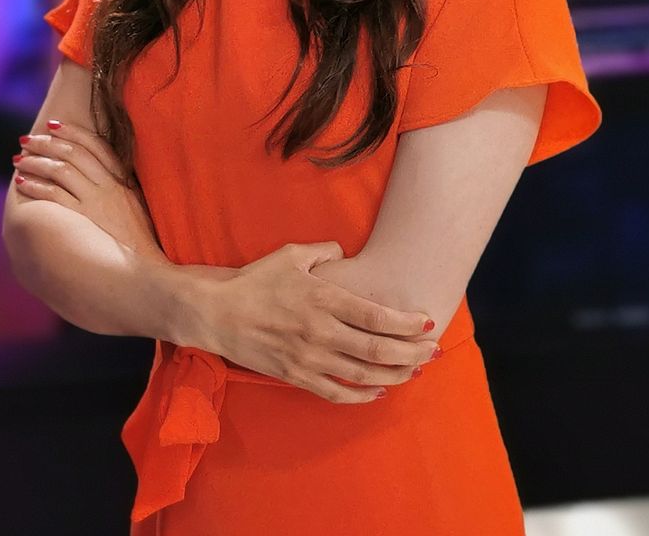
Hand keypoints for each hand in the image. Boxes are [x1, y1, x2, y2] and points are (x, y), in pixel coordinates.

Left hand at [13, 119, 163, 261]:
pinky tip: (22, 183)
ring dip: (35, 162)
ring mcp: (96, 202)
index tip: (53, 124)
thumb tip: (99, 173)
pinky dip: (35, 186)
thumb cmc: (142, 238)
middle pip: (73, 153)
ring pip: (60, 170)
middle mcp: (110, 185)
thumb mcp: (137, 204)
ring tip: (18, 160)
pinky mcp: (83, 220)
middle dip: (46, 143)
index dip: (72, 131)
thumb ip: (120, 186)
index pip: (96, 144)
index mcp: (124, 179)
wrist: (147, 267)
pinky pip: (53, 196)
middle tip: (25, 140)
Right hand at [198, 241, 440, 404]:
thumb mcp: (291, 255)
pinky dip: (360, 396)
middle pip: (377, 349)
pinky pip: (334, 392)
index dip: (405, 323)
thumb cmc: (255, 281)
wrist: (214, 313)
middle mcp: (320, 331)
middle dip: (411, 352)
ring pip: (361, 375)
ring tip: (415, 371)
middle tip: (434, 350)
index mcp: (323, 299)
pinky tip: (378, 392)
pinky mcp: (294, 376)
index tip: (426, 322)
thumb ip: (325, 252)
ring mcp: (307, 358)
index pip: (376, 316)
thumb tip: (345, 254)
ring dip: (394, 376)